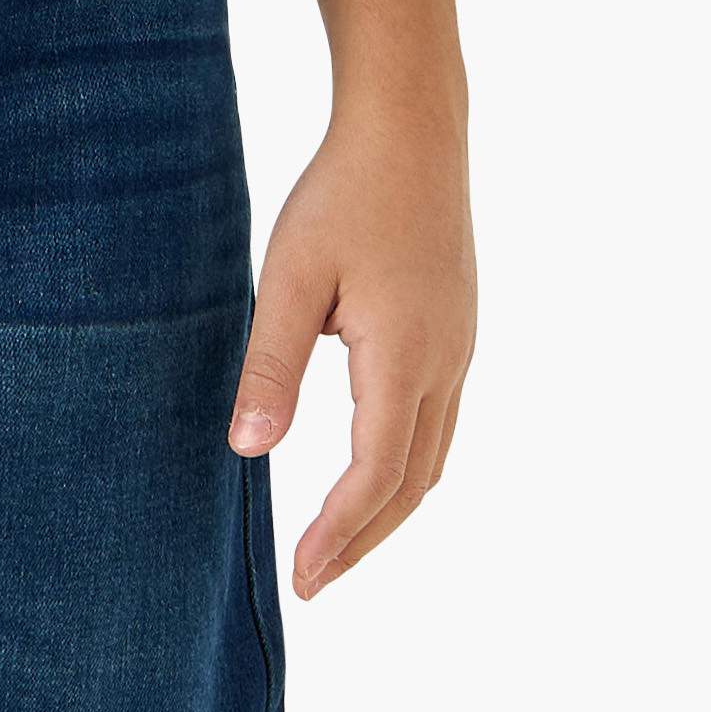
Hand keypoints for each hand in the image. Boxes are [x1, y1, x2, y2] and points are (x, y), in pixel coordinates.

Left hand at [226, 111, 476, 596]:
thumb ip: (270, 369)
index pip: (375, 475)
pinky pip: (437, 424)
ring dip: (387, 512)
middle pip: (412, 483)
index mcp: (406, 356)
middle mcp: (447, 361)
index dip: (338, 535)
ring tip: (338, 549)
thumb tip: (249, 452)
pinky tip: (369, 482)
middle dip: (364, 541)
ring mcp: (460, 348)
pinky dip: (404, 471)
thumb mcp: (289, 280)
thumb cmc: (342, 195)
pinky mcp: (456, 332)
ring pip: (433, 458)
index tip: (301, 578)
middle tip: (314, 583)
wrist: (411, 128)